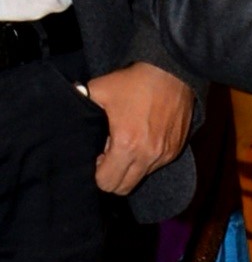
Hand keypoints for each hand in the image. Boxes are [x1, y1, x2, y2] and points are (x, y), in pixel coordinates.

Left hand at [84, 63, 194, 195]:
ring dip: (130, 167)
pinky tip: (142, 138)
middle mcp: (148, 155)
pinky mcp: (175, 150)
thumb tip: (66, 110)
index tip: (98, 156)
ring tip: (127, 143)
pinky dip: (146, 159)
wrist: (171, 73)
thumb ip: (79, 103)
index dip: (97, 172)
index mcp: (126, 144)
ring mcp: (164, 155)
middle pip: (123, 188)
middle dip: (112, 176)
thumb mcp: (100, 89)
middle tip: (109, 154)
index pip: (107, 183)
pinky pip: (155, 166)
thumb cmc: (134, 82)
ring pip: (140, 178)